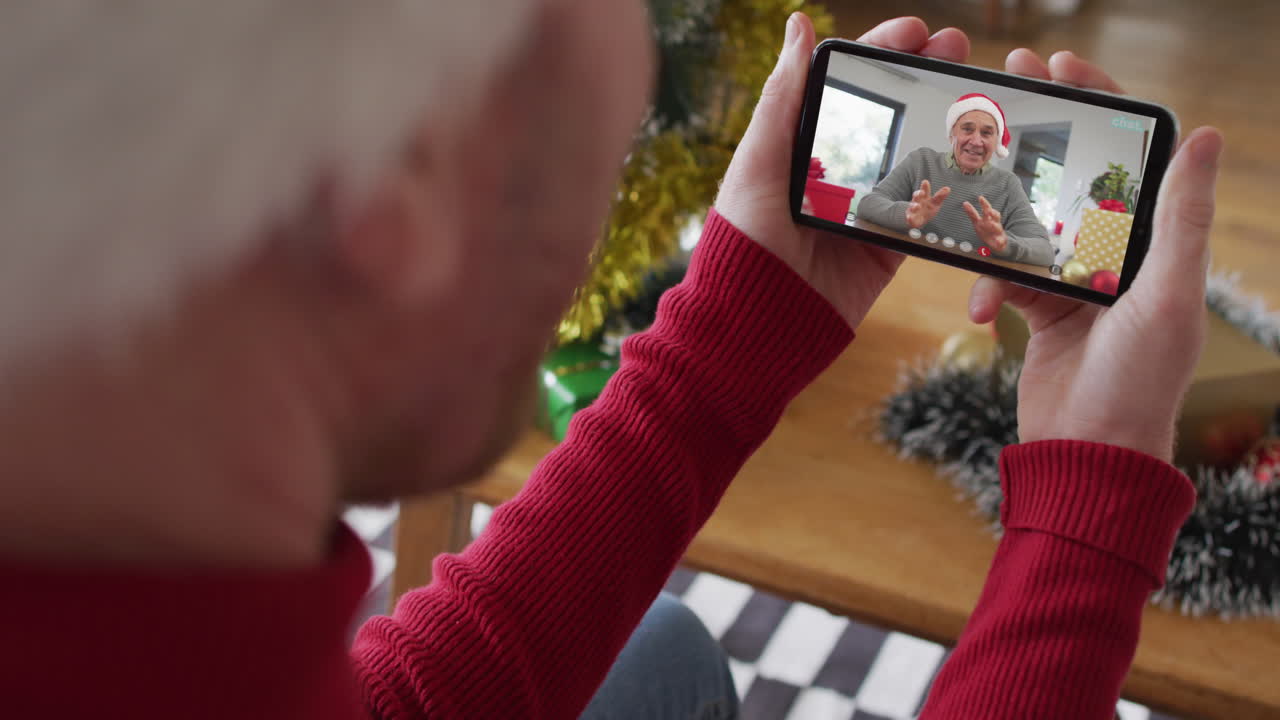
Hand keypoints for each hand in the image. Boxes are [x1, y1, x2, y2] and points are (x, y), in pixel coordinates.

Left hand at [714, 14, 969, 327]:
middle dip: (925, 75)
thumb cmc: (745, 240)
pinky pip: (926, 211)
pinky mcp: (887, 247)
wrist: (758, 323)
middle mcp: (836, 172)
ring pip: (916, 154)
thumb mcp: (759, 162)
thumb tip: (797, 23)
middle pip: (890, 112)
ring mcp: (865, 208)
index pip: (847, 85)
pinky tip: (978, 159)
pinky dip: (952, 186)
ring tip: (977, 94)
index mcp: (802, 145)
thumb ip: (783, 97)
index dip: (882, 51)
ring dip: (947, 122)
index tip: (916, 30)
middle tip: (957, 48)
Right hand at [906, 180, 951, 228]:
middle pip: (916, 196)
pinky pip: (909, 219)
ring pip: (912, 207)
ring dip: (914, 206)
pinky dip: (909, 218)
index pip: (924, 190)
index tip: (925, 182)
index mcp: (924, 197)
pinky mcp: (911, 219)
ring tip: (918, 206)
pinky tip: (909, 218)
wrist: (918, 220)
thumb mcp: (935, 202)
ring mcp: (913, 210)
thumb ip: (940, 196)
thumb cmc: (927, 209)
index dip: (925, 187)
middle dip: (918, 194)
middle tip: (922, 193)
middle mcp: (917, 201)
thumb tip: (948, 188)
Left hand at [961, 196, 1006, 251]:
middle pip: (993, 216)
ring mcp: (998, 231)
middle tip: (988, 211)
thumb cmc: (986, 229)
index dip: (983, 204)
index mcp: (987, 219)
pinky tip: (998, 242)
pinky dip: (999, 241)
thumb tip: (964, 203)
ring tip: (992, 225)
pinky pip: (1000, 241)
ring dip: (995, 226)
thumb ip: (972, 213)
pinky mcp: (1001, 240)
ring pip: (997, 227)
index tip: (980, 197)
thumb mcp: (977, 221)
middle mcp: (993, 223)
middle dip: (991, 213)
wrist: (998, 242)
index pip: (985, 209)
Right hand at [968, 49, 1222, 461]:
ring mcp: (1075, 280)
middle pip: (1072, 173)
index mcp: (1156, 240)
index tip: (1058, 65)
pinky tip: (983, 312)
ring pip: (1027, 222)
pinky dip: (989, 286)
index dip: (1098, 102)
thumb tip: (1208, 134)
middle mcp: (1117, 252)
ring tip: (968, 210)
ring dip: (997, 222)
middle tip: (1000, 95)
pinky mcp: (1040, 308)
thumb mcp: (1166, 295)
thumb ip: (1180, 217)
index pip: (1130, 153)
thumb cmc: (1138, 382)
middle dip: (1035, 136)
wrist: (1087, 455)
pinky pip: (1004, 273)